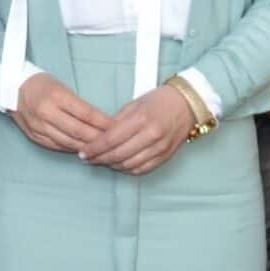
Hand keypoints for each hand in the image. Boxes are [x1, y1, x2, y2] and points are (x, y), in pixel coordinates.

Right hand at [10, 73, 111, 151]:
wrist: (12, 88)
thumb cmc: (41, 84)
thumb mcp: (61, 86)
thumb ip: (79, 105)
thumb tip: (101, 121)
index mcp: (56, 96)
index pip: (86, 113)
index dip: (103, 122)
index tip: (117, 126)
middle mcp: (46, 112)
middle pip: (79, 131)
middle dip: (99, 139)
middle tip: (114, 143)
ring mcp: (39, 126)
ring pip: (69, 142)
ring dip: (87, 147)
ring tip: (101, 150)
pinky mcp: (35, 135)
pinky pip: (57, 146)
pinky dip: (72, 148)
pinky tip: (82, 149)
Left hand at [79, 84, 193, 173]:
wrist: (186, 105)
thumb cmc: (158, 101)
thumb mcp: (134, 104)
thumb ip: (117, 121)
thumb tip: (99, 136)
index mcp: (140, 119)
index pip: (111, 139)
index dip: (94, 148)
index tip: (83, 152)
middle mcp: (151, 135)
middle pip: (119, 154)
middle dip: (100, 158)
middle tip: (87, 159)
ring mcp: (160, 148)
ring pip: (130, 165)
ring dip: (112, 165)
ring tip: (101, 161)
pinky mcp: (165, 156)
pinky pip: (142, 169)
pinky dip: (128, 169)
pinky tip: (118, 165)